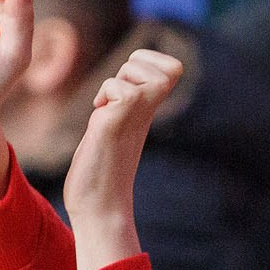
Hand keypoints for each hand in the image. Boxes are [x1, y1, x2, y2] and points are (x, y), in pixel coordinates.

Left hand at [65, 49, 183, 269]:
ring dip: (119, 79)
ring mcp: (134, 118)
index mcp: (148, 112)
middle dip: (139, 64)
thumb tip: (113, 98)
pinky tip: (97, 116)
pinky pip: (120, 89)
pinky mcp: (116, 125)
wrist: (99, 208)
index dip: (149, 61)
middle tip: (118, 92)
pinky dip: (104, 94)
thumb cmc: (101, 174)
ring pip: (146, 72)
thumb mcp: (115, 129)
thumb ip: (121, 109)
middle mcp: (148, 113)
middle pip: (172, 66)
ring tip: (106, 105)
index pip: (172, 68)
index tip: (127, 83)